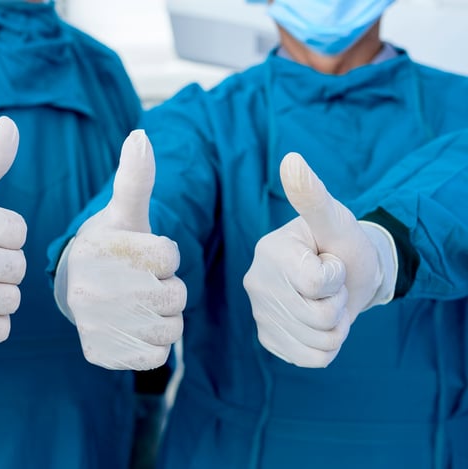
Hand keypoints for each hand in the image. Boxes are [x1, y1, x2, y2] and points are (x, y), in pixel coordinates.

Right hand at [56, 130, 185, 369]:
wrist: (75, 287)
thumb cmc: (110, 246)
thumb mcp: (124, 212)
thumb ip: (136, 178)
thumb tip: (141, 137)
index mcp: (100, 251)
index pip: (171, 256)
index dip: (166, 254)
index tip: (144, 253)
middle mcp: (91, 291)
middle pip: (175, 295)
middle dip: (169, 287)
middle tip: (143, 281)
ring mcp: (95, 326)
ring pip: (170, 329)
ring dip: (165, 317)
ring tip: (141, 303)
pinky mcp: (100, 354)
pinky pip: (156, 356)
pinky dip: (154, 343)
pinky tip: (135, 326)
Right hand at [243, 152, 396, 366]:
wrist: (348, 276)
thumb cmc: (342, 243)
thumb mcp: (335, 221)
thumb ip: (313, 196)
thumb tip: (292, 160)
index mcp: (270, 253)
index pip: (318, 284)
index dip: (337, 276)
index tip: (331, 261)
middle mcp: (256, 283)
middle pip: (320, 317)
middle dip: (340, 304)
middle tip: (332, 286)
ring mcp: (260, 314)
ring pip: (319, 341)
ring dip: (337, 327)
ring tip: (328, 303)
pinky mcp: (269, 339)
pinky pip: (312, 359)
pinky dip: (327, 347)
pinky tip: (319, 323)